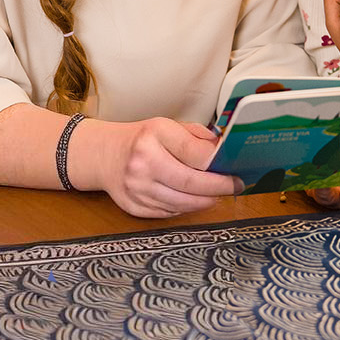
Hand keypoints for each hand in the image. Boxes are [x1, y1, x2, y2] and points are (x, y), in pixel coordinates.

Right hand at [72, 117, 242, 217]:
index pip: (195, 153)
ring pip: (181, 203)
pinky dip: (184, 208)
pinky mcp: (133, 206)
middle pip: (190, 183)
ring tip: (216, 195)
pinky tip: (191, 200)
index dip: (219, 165)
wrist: (103, 154)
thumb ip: (196, 136)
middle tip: (234, 187)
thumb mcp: (167, 125)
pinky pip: (168, 213)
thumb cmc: (141, 139)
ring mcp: (136, 187)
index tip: (235, 171)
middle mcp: (143, 162)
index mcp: (154, 135)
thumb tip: (223, 151)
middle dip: (218, 188)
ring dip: (204, 201)